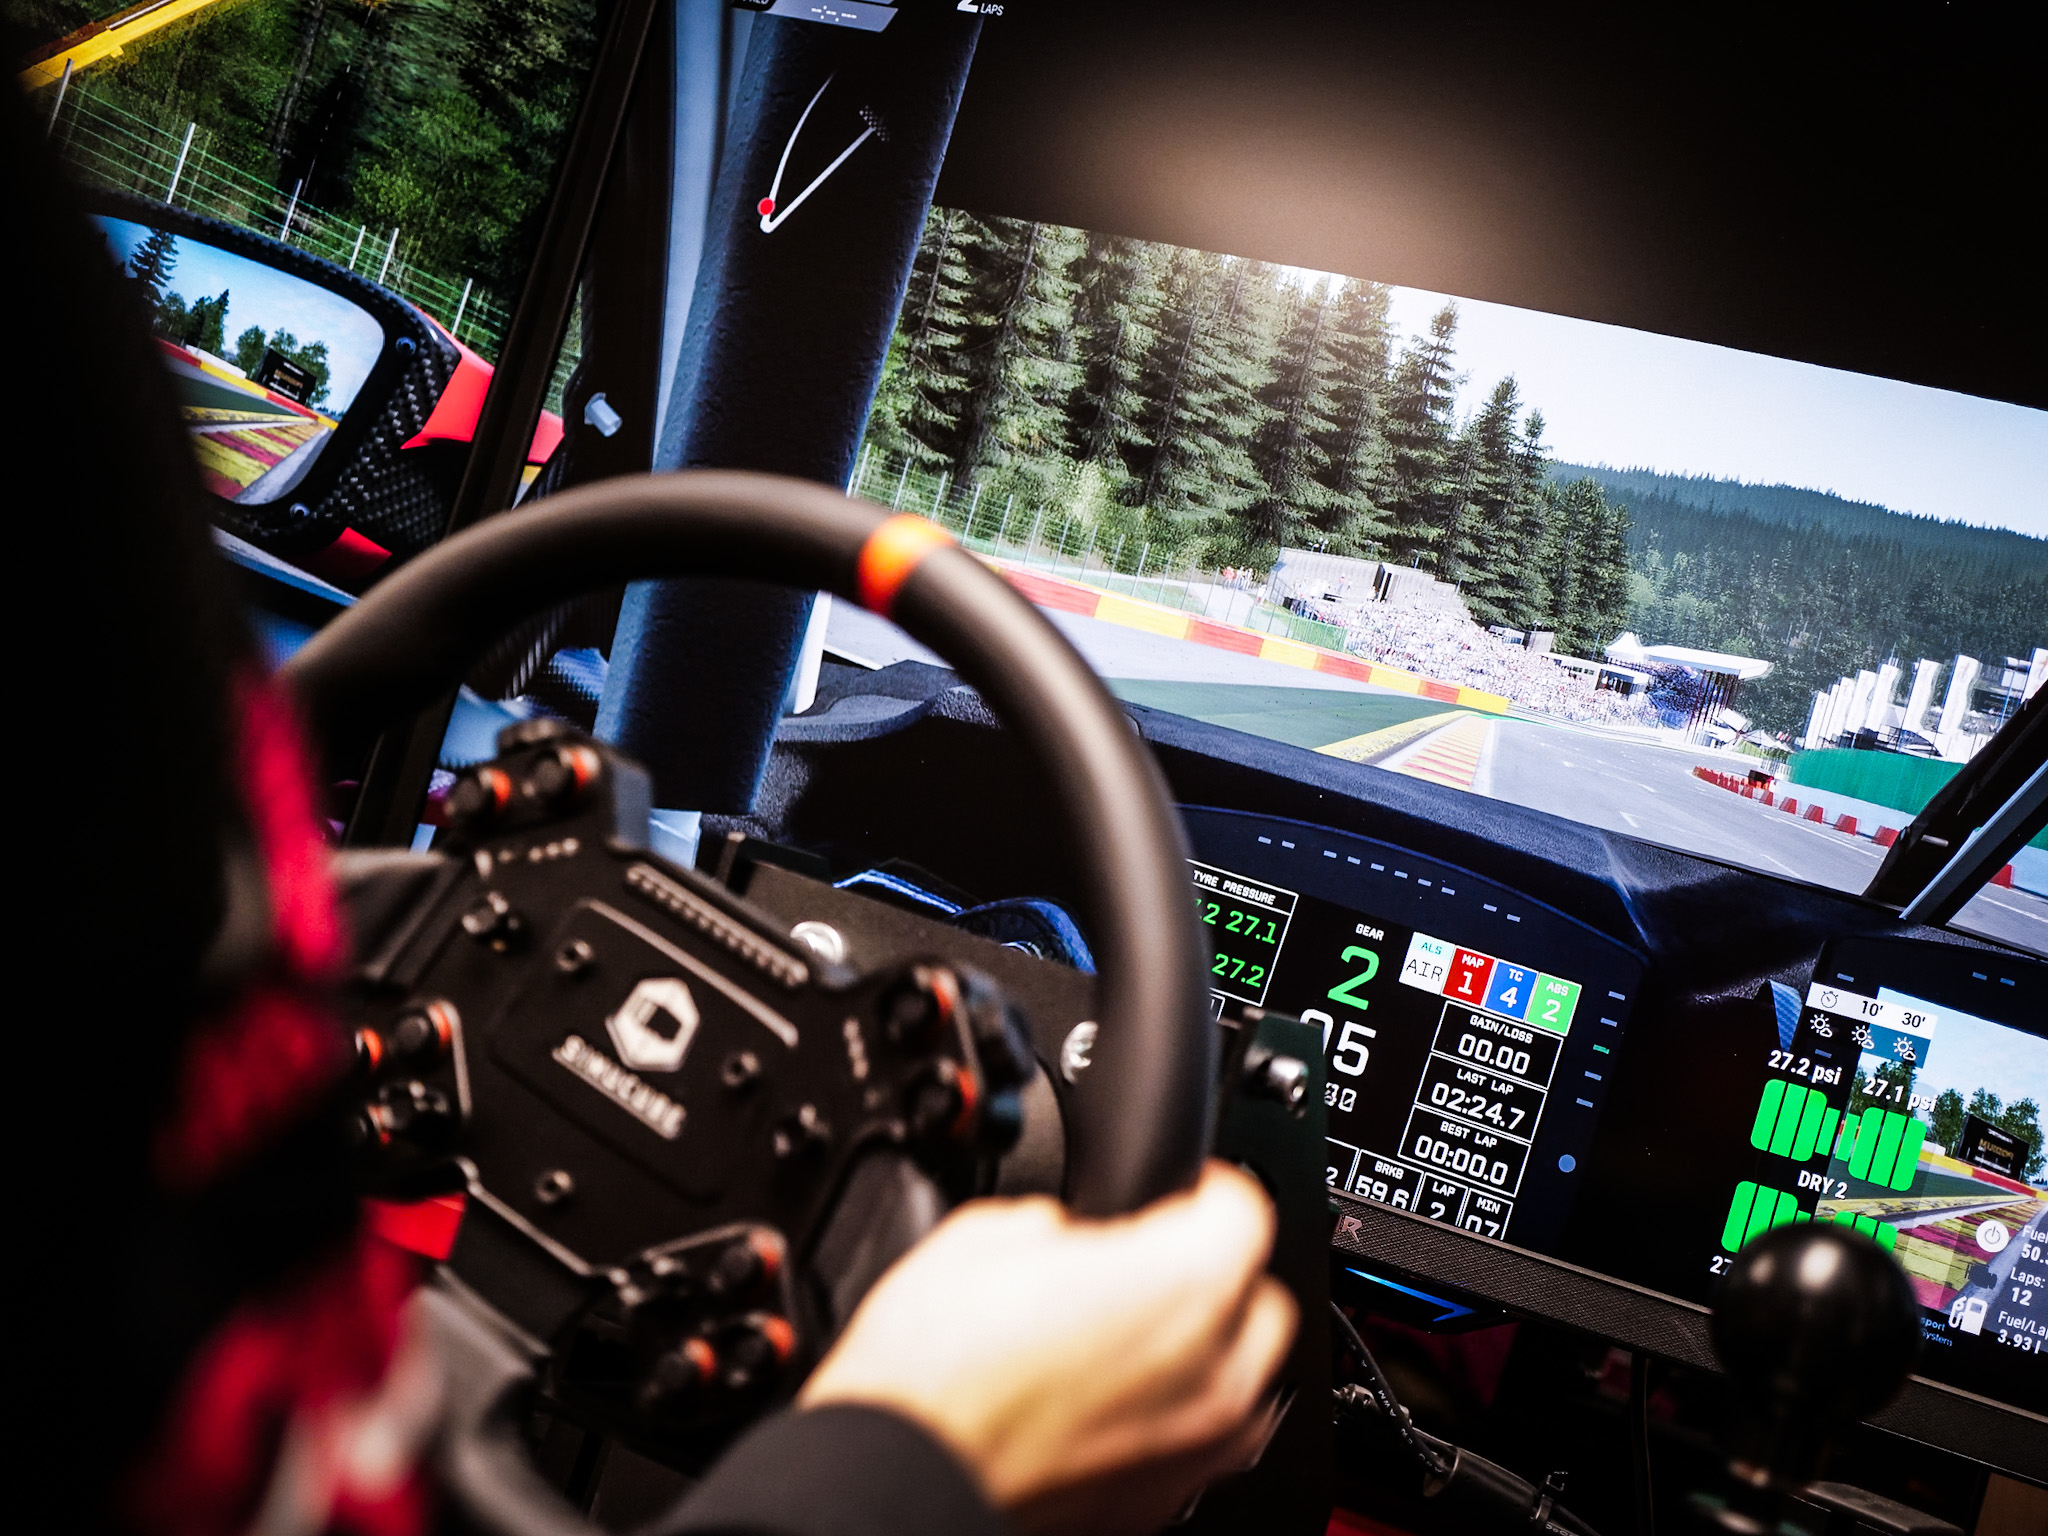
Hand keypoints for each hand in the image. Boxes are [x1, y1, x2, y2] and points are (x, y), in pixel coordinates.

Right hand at [800, 1160, 1296, 1534]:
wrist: (897, 1481)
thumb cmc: (931, 1377)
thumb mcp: (981, 1233)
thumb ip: (1055, 1220)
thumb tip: (1061, 1233)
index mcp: (1183, 1282)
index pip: (1242, 1205)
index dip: (1199, 1186)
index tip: (1173, 1190)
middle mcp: (1212, 1370)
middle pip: (1257, 1295)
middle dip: (1210, 1271)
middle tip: (1143, 1264)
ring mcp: (1195, 1447)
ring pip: (1241, 1378)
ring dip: (1204, 1349)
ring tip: (1127, 1337)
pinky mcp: (1161, 1503)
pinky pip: (1200, 1439)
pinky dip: (1172, 1413)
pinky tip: (1107, 1400)